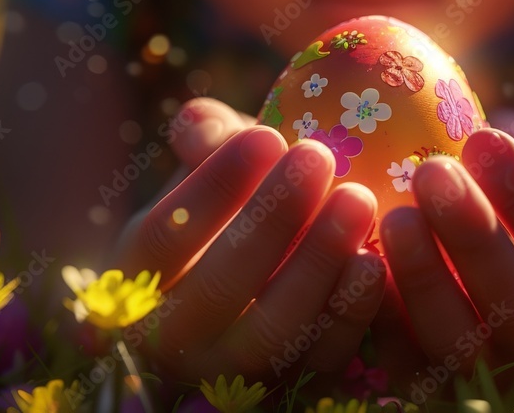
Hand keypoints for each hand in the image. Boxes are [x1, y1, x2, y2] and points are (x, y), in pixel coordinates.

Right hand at [110, 99, 386, 383]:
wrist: (274, 256)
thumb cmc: (237, 197)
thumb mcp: (210, 163)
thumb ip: (202, 135)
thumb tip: (202, 131)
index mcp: (139, 275)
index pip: (164, 236)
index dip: (215, 186)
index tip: (266, 136)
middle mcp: (176, 335)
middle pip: (220, 285)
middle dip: (273, 218)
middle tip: (318, 158)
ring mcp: (235, 368)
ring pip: (274, 329)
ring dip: (318, 260)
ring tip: (357, 197)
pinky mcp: (294, 383)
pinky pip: (323, 355)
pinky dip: (351, 310)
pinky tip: (375, 259)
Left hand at [379, 126, 513, 388]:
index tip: (486, 137)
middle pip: (510, 303)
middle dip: (470, 234)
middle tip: (431, 171)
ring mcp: (480, 374)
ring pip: (451, 339)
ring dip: (421, 277)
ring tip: (395, 215)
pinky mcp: (424, 384)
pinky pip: (399, 357)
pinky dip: (378, 313)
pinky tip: (358, 257)